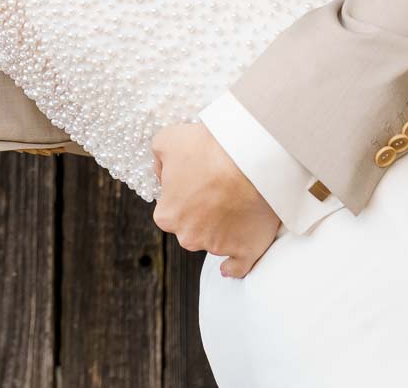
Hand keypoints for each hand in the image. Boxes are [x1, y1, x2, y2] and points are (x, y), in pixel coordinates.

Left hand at [151, 122, 280, 278]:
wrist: (249, 160)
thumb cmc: (207, 149)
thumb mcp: (167, 140)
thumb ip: (158, 160)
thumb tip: (161, 173)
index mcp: (167, 216)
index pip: (167, 210)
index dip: (180, 192)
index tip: (193, 179)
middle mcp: (188, 237)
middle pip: (190, 226)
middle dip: (200, 210)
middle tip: (216, 185)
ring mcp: (217, 247)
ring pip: (214, 240)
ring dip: (221, 225)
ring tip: (234, 197)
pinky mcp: (245, 251)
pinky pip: (237, 267)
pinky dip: (234, 265)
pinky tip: (231, 263)